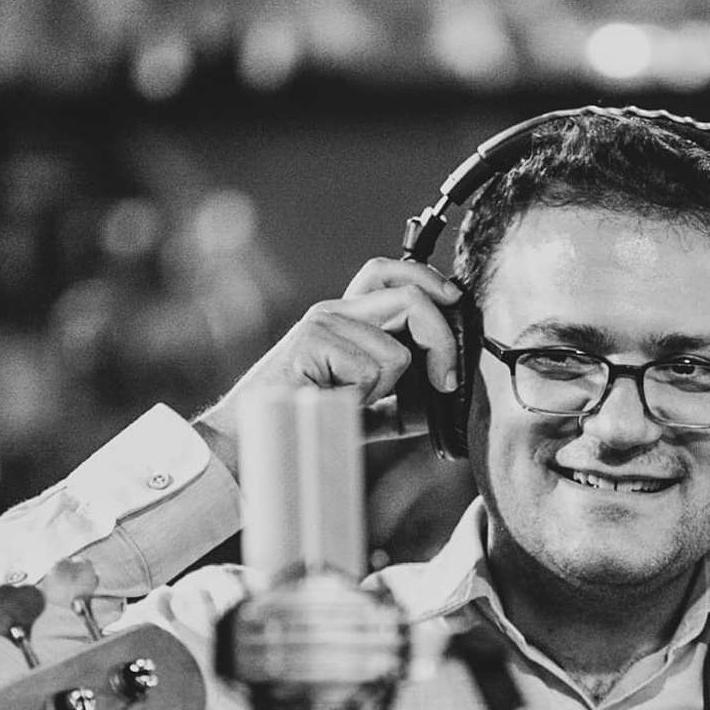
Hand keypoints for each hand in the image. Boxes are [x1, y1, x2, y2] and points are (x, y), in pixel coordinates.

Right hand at [192, 258, 463, 477]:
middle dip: (442, 339)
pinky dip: (364, 397)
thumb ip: (403, 398)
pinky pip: (371, 370)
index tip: (454, 301)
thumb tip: (444, 396)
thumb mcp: (368, 408)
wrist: (254, 436)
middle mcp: (334, 311)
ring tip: (353, 400)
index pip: (388, 273)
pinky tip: (337, 401)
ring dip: (386, 388)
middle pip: (408, 296)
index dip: (427, 278)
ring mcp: (322, 323)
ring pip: (395, 351)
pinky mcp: (312, 341)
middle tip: (445, 381)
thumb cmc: (307, 421)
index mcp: (346, 318)